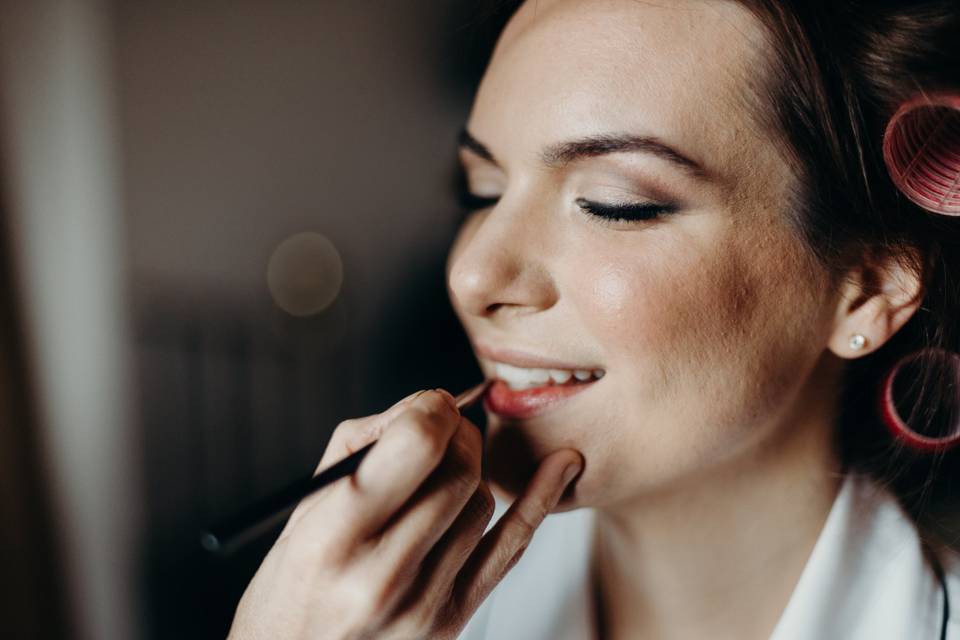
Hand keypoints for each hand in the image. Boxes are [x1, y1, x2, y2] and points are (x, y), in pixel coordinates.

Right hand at [227, 388, 583, 639]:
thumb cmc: (291, 583)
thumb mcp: (303, 509)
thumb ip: (362, 445)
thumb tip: (426, 406)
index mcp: (335, 536)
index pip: (417, 443)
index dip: (431, 408)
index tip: (428, 405)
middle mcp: (383, 574)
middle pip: (460, 470)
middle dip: (457, 433)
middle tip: (441, 429)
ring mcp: (424, 603)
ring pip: (483, 501)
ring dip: (470, 471)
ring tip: (439, 473)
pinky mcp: (452, 620)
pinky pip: (511, 549)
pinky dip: (539, 499)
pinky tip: (561, 466)